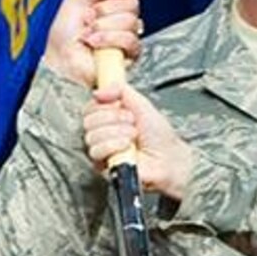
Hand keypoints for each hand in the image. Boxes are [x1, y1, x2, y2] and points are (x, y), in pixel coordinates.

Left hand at [43, 0, 141, 86]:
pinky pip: (131, 41)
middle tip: (86, 19)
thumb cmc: (66, 32)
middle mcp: (124, 20)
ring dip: (103, 26)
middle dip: (105, 10)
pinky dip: (109, 39)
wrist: (60, 58)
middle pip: (133, 4)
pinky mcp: (130, 56)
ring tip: (86, 34)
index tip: (95, 1)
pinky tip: (93, 43)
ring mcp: (128, 38)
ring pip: (131, 22)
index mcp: (114, 4)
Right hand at [85, 84, 192, 199]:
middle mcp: (103, 134)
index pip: (90, 108)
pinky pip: (96, 152)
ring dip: (116, 132)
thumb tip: (98, 91)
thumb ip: (120, 90)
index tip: (120, 104)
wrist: (168, 157)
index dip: (103, 104)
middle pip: (88, 120)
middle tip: (131, 121)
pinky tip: (126, 146)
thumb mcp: (140, 103)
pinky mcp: (103, 166)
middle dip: (113, 118)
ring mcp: (102, 150)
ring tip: (132, 135)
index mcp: (109, 118)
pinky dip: (113, 145)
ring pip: (91, 136)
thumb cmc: (158, 136)